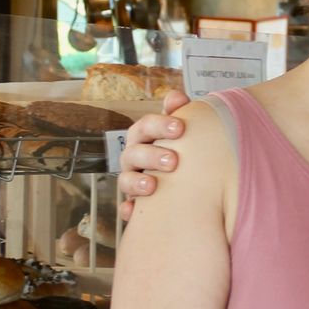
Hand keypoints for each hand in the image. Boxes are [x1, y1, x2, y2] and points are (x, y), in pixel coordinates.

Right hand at [117, 88, 190, 222]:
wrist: (183, 180)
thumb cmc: (178, 148)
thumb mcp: (179, 130)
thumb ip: (178, 113)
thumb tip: (177, 96)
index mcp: (144, 137)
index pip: (145, 126)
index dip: (160, 125)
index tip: (180, 128)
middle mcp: (134, 157)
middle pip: (133, 152)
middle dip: (151, 155)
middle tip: (173, 161)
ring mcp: (131, 180)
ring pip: (125, 180)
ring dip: (136, 181)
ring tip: (152, 186)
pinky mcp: (133, 204)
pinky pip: (125, 209)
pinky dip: (128, 210)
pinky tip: (133, 211)